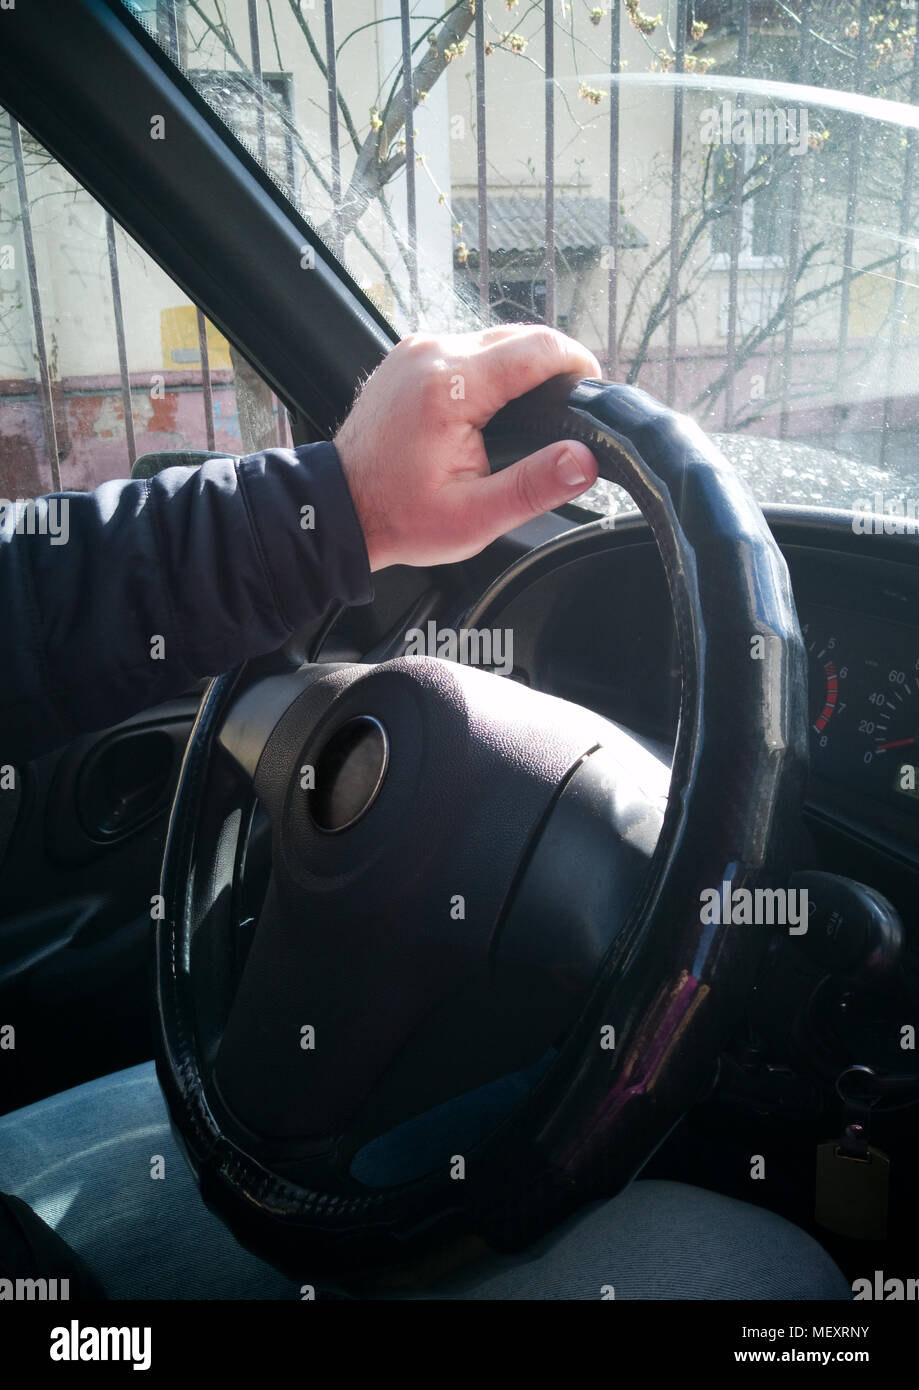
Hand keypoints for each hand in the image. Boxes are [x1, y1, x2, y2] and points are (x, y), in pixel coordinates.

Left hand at [333, 325, 601, 570]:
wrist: (340, 508)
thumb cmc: (401, 517)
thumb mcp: (475, 518)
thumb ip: (534, 486)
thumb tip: (586, 460)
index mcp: (450, 387)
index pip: (539, 348)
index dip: (578, 367)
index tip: (591, 397)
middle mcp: (432, 353)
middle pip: (521, 337)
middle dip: (553, 369)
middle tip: (566, 416)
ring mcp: (418, 348)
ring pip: (496, 339)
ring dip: (523, 370)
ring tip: (534, 416)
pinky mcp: (412, 354)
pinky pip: (469, 348)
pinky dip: (493, 371)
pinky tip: (496, 408)